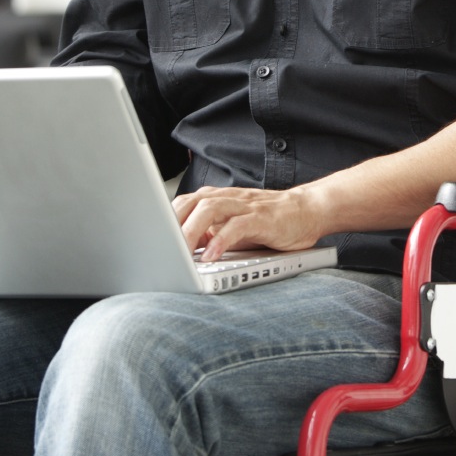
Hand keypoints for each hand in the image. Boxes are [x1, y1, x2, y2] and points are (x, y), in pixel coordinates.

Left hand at [171, 185, 323, 261]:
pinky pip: (238, 226)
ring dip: (191, 231)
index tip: (148, 240)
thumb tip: (180, 251)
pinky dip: (221, 240)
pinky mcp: (263, 218)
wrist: (308, 210)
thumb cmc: (269, 222)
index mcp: (217, 200)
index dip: (162, 219)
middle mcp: (228, 199)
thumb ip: (209, 234)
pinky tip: (211, 256)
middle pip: (191, 202)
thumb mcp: (233, 228)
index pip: (182, 204)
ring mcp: (245, 206)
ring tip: (180, 253)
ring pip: (210, 209)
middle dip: (171, 224)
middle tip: (159, 248)